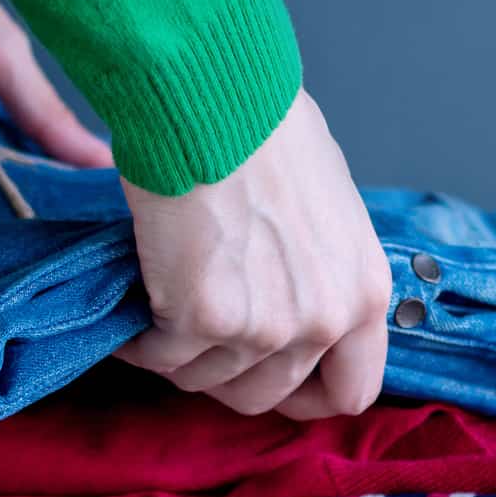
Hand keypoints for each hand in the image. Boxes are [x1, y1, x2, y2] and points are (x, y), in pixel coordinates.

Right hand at [113, 90, 391, 418]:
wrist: (215, 100)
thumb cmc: (265, 130)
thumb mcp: (329, 208)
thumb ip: (322, 267)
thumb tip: (293, 289)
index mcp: (364, 294)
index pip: (352, 391)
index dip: (308, 396)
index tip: (275, 382)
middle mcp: (324, 320)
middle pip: (267, 396)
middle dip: (226, 377)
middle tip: (198, 340)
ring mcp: (265, 327)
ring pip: (206, 381)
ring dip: (178, 356)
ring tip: (160, 310)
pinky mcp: (202, 320)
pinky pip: (159, 357)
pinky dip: (138, 342)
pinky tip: (131, 308)